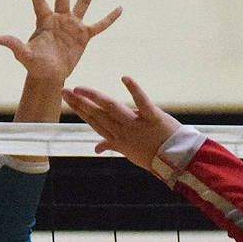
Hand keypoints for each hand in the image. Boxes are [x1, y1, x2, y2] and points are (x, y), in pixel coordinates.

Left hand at [0, 0, 121, 81]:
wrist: (49, 74)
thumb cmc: (35, 64)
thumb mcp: (24, 55)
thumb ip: (13, 44)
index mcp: (44, 20)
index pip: (38, 0)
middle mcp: (59, 17)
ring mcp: (73, 25)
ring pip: (84, 1)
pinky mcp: (84, 35)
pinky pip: (100, 25)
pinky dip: (109, 18)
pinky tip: (120, 8)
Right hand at [61, 77, 180, 172]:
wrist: (176, 163)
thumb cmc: (153, 157)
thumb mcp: (129, 153)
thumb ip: (111, 146)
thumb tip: (96, 148)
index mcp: (117, 139)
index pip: (94, 121)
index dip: (79, 109)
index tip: (67, 98)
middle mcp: (123, 132)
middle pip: (98, 114)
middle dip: (80, 102)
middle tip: (65, 90)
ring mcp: (137, 125)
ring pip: (112, 108)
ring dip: (95, 97)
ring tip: (80, 88)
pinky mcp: (154, 118)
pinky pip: (143, 103)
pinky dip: (135, 90)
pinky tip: (124, 78)